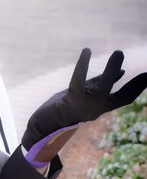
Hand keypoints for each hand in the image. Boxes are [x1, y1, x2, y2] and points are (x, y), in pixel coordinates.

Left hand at [22, 48, 146, 153]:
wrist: (42, 127)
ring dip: (111, 71)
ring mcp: (83, 108)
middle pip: (119, 97)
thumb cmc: (63, 108)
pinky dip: (83, 65)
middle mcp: (95, 110)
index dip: (137, 87)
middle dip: (134, 84)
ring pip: (101, 89)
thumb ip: (100, 83)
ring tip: (120, 52)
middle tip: (146, 71)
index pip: (125, 99)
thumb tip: (121, 72)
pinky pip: (78, 82)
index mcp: (100, 107)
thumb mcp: (85, 94)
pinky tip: (87, 51)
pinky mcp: (69, 103)